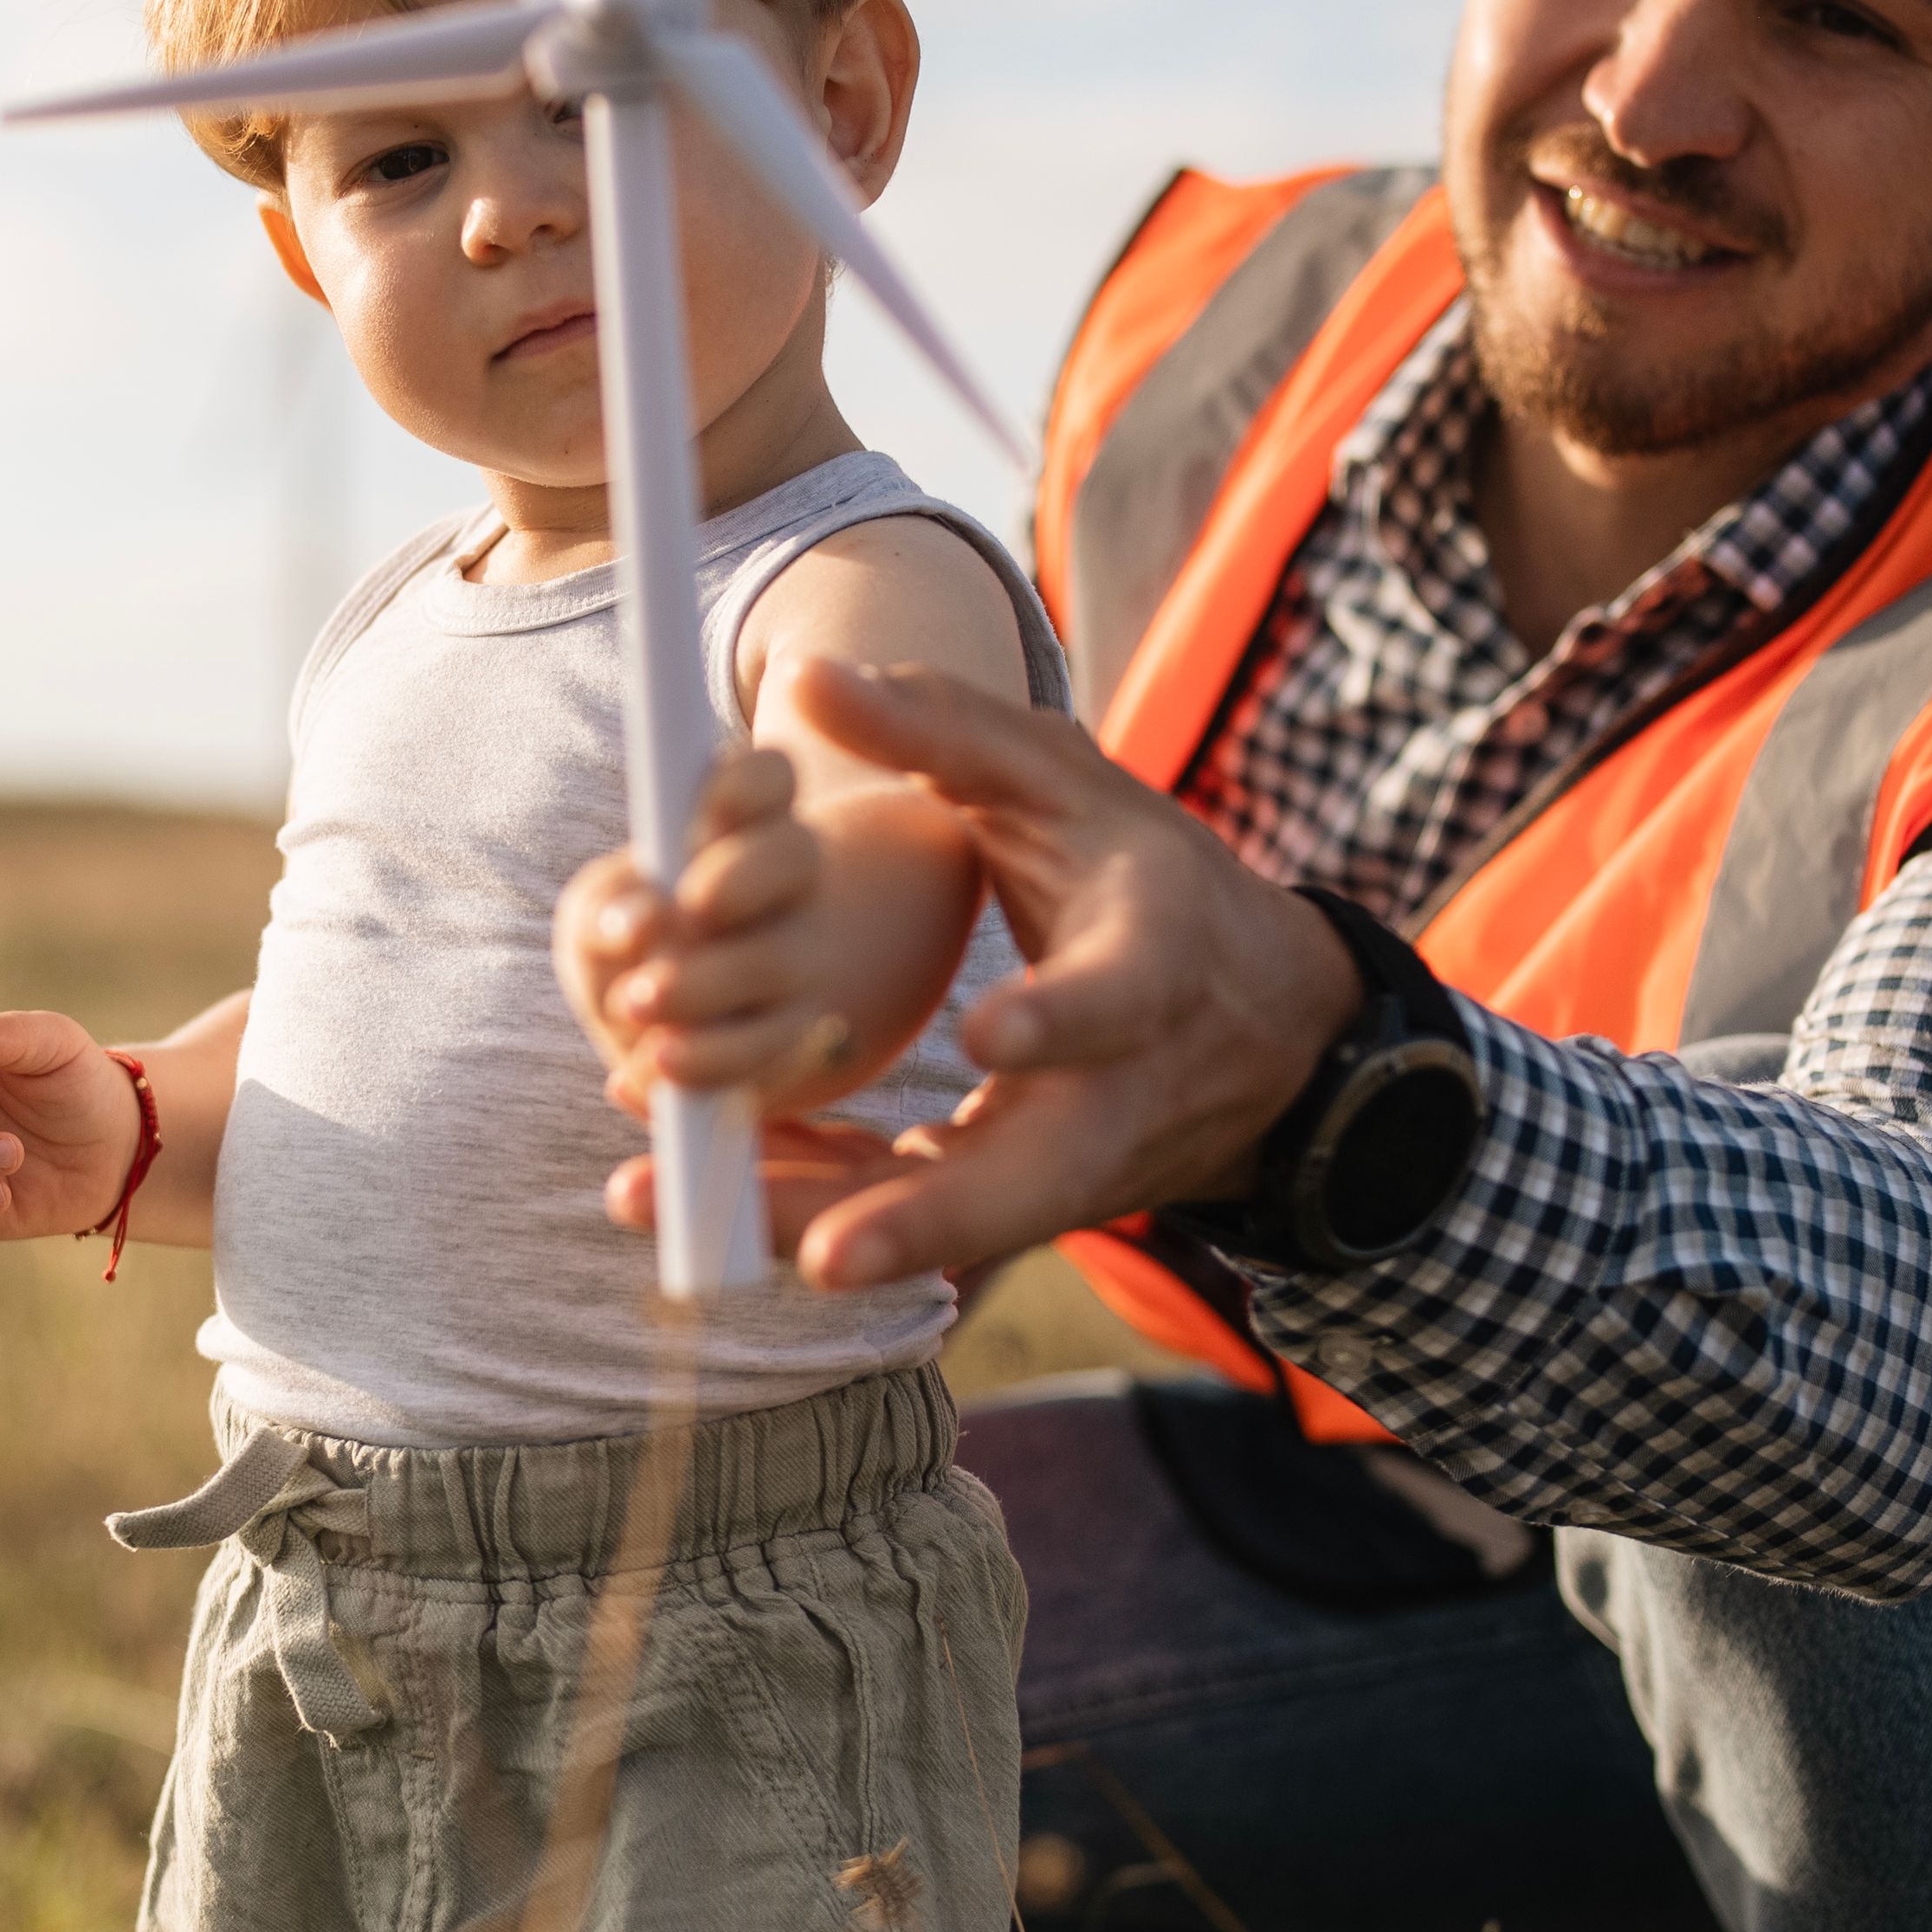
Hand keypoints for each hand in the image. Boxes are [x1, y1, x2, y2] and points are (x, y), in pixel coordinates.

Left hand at [560, 746, 882, 1103]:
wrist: (669, 1033)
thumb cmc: (627, 945)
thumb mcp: (596, 912)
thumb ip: (604, 905)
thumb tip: (639, 925)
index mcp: (744, 826)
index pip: (769, 776)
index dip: (744, 783)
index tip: (703, 811)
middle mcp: (788, 884)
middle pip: (792, 854)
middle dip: (735, 879)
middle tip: (686, 909)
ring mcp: (803, 963)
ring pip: (780, 959)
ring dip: (707, 982)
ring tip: (639, 1001)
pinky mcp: (796, 1044)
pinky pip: (772, 1053)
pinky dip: (709, 1062)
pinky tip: (655, 1068)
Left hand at [605, 660, 1356, 1292]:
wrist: (1262, 1026)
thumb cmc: (1150, 881)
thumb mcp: (1069, 785)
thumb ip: (944, 728)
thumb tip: (800, 676)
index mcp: (1154, 970)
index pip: (1114, 1004)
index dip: (1056, 1024)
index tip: (984, 1037)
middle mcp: (1120, 1095)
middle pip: (1030, 1183)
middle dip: (921, 1218)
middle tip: (822, 1254)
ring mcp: (1072, 1170)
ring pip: (951, 1226)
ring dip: (813, 1227)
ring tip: (668, 1202)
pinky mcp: (1018, 1202)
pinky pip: (909, 1220)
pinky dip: (806, 1209)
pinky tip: (690, 1191)